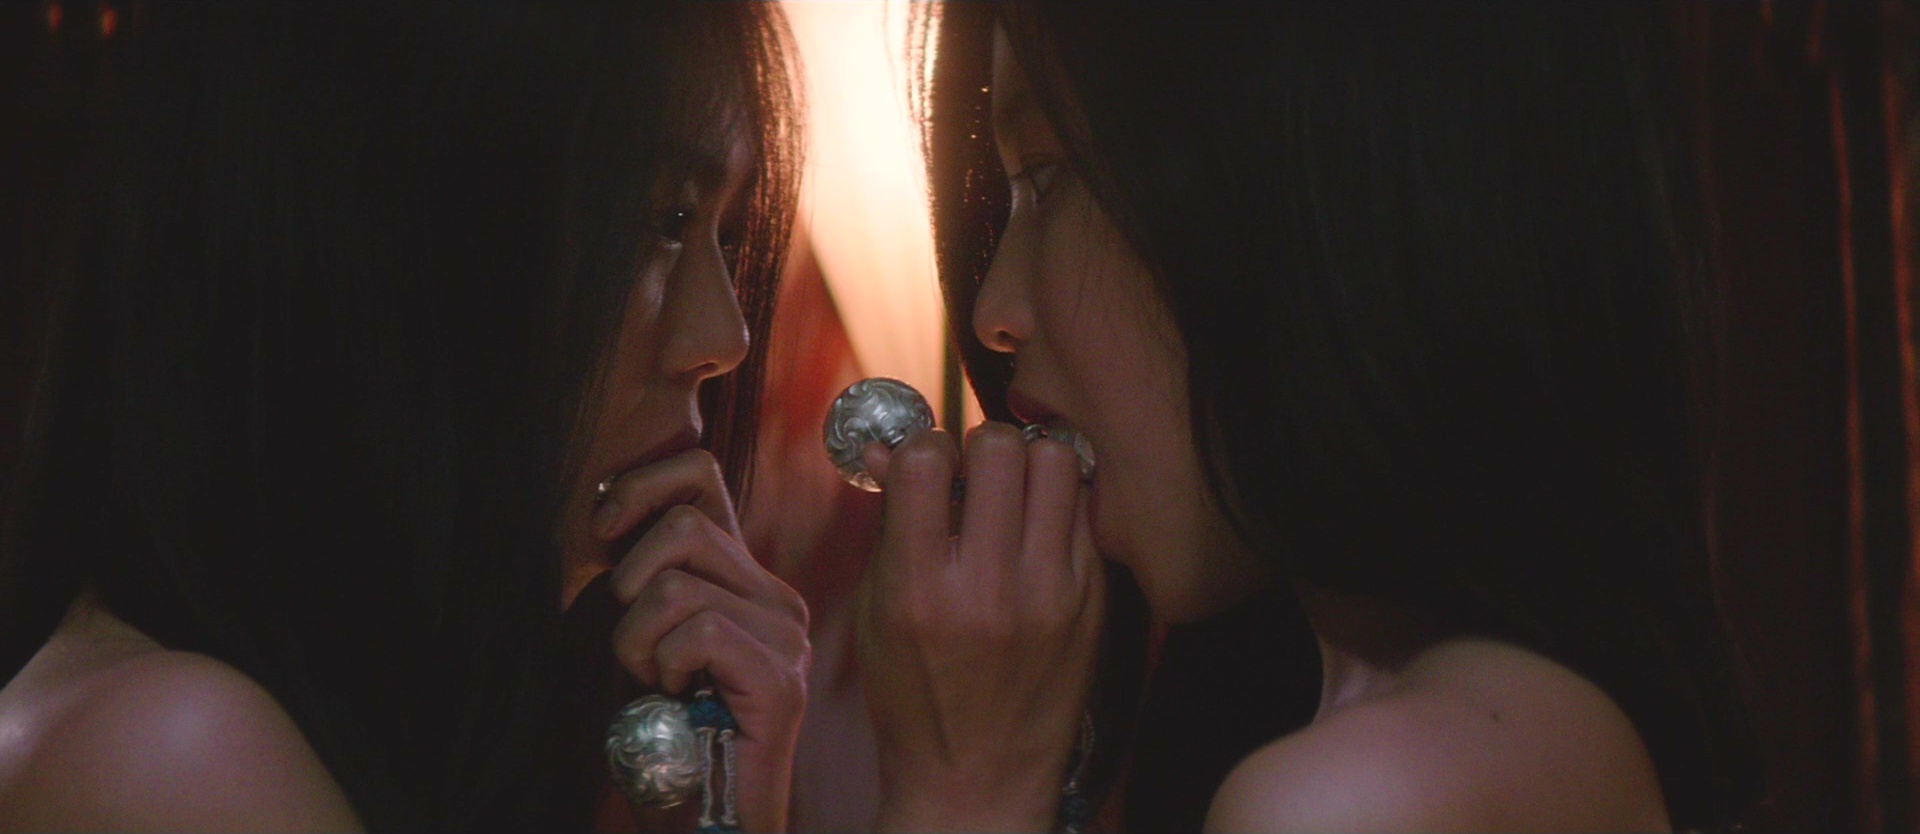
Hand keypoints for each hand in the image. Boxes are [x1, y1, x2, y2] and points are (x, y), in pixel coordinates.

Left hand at [591, 449, 810, 833]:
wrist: (702, 822)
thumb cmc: (661, 738)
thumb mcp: (640, 637)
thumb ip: (643, 576)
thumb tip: (606, 508)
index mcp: (744, 579)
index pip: (699, 476)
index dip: (638, 489)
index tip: (602, 535)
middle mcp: (776, 597)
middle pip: (681, 527)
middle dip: (628, 589)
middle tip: (638, 650)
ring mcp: (786, 636)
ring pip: (677, 585)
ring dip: (637, 643)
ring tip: (658, 685)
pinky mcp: (780, 679)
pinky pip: (696, 631)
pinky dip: (662, 669)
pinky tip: (677, 701)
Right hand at [856, 423, 1104, 832]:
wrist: (979, 782)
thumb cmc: (915, 697)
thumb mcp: (879, 614)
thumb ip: (890, 527)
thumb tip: (888, 448)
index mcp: (920, 591)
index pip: (926, 461)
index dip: (923, 448)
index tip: (926, 468)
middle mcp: (990, 589)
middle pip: (1002, 448)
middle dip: (982, 445)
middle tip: (976, 474)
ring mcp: (1052, 595)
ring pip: (1058, 464)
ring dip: (1030, 464)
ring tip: (1013, 493)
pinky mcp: (1094, 602)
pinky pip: (1085, 512)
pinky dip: (1060, 506)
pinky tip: (1040, 532)